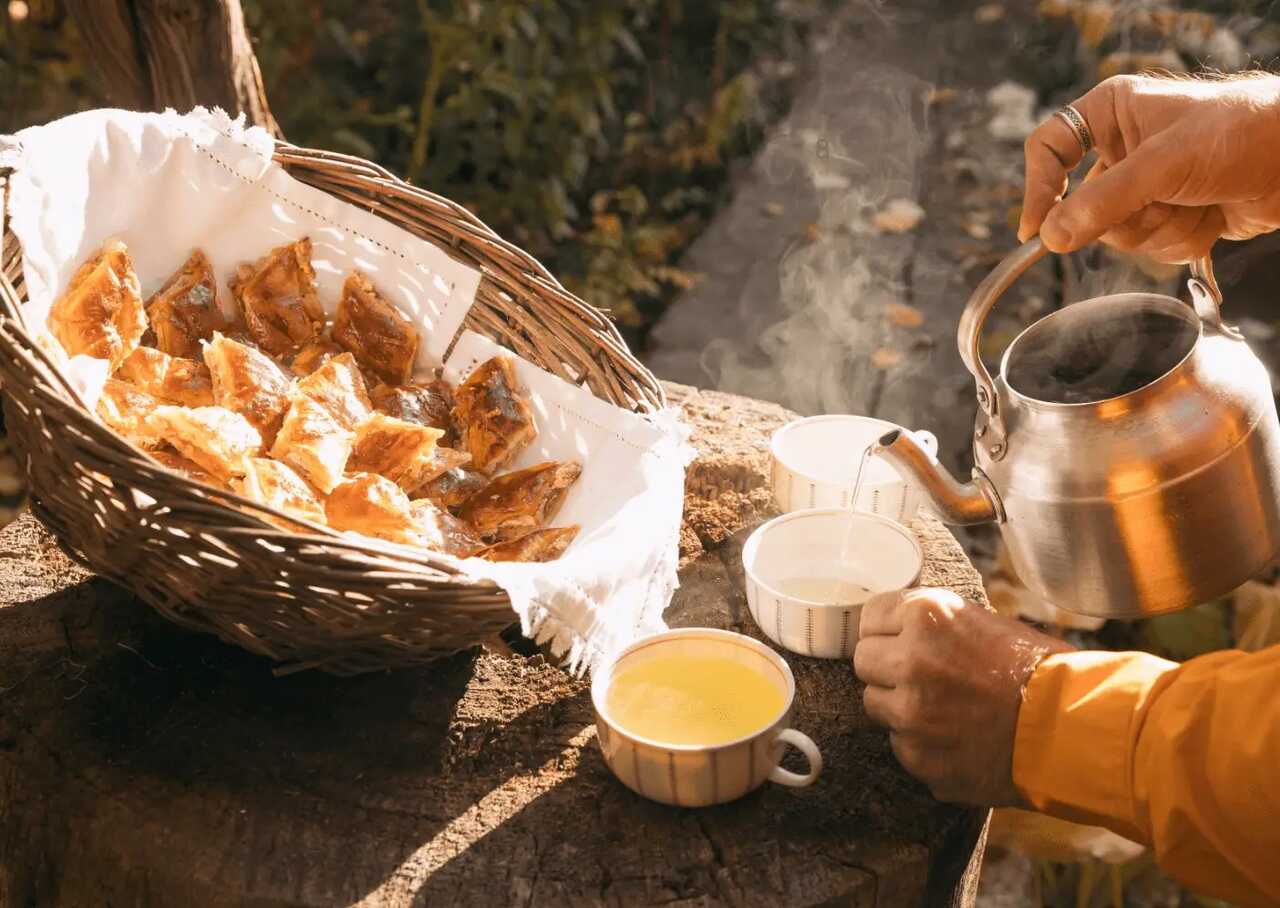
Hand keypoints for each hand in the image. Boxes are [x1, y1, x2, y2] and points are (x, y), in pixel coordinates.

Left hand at [854, 588, 1074, 805]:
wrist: (1072, 729)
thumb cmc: (1037, 669)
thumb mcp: (982, 620)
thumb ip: (932, 621)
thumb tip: (893, 625)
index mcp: (927, 617)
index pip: (869, 617)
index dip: (885, 629)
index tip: (897, 638)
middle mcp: (910, 662)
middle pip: (863, 660)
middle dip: (886, 666)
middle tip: (919, 675)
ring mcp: (911, 714)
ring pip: (875, 704)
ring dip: (899, 705)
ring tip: (942, 707)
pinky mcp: (919, 757)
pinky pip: (900, 744)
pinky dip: (920, 742)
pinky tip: (954, 736)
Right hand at [1019, 74, 1279, 262]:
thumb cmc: (1238, 134)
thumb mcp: (1162, 164)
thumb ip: (1102, 202)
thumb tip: (1051, 237)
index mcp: (1111, 114)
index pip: (1049, 148)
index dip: (1036, 189)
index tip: (1034, 231)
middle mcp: (1121, 149)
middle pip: (1082, 206)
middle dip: (1126, 215)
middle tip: (1159, 202)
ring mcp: (1145, 185)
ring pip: (1117, 233)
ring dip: (1160, 228)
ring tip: (1196, 202)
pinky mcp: (1168, 214)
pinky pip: (1149, 246)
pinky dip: (1180, 239)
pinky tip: (1209, 216)